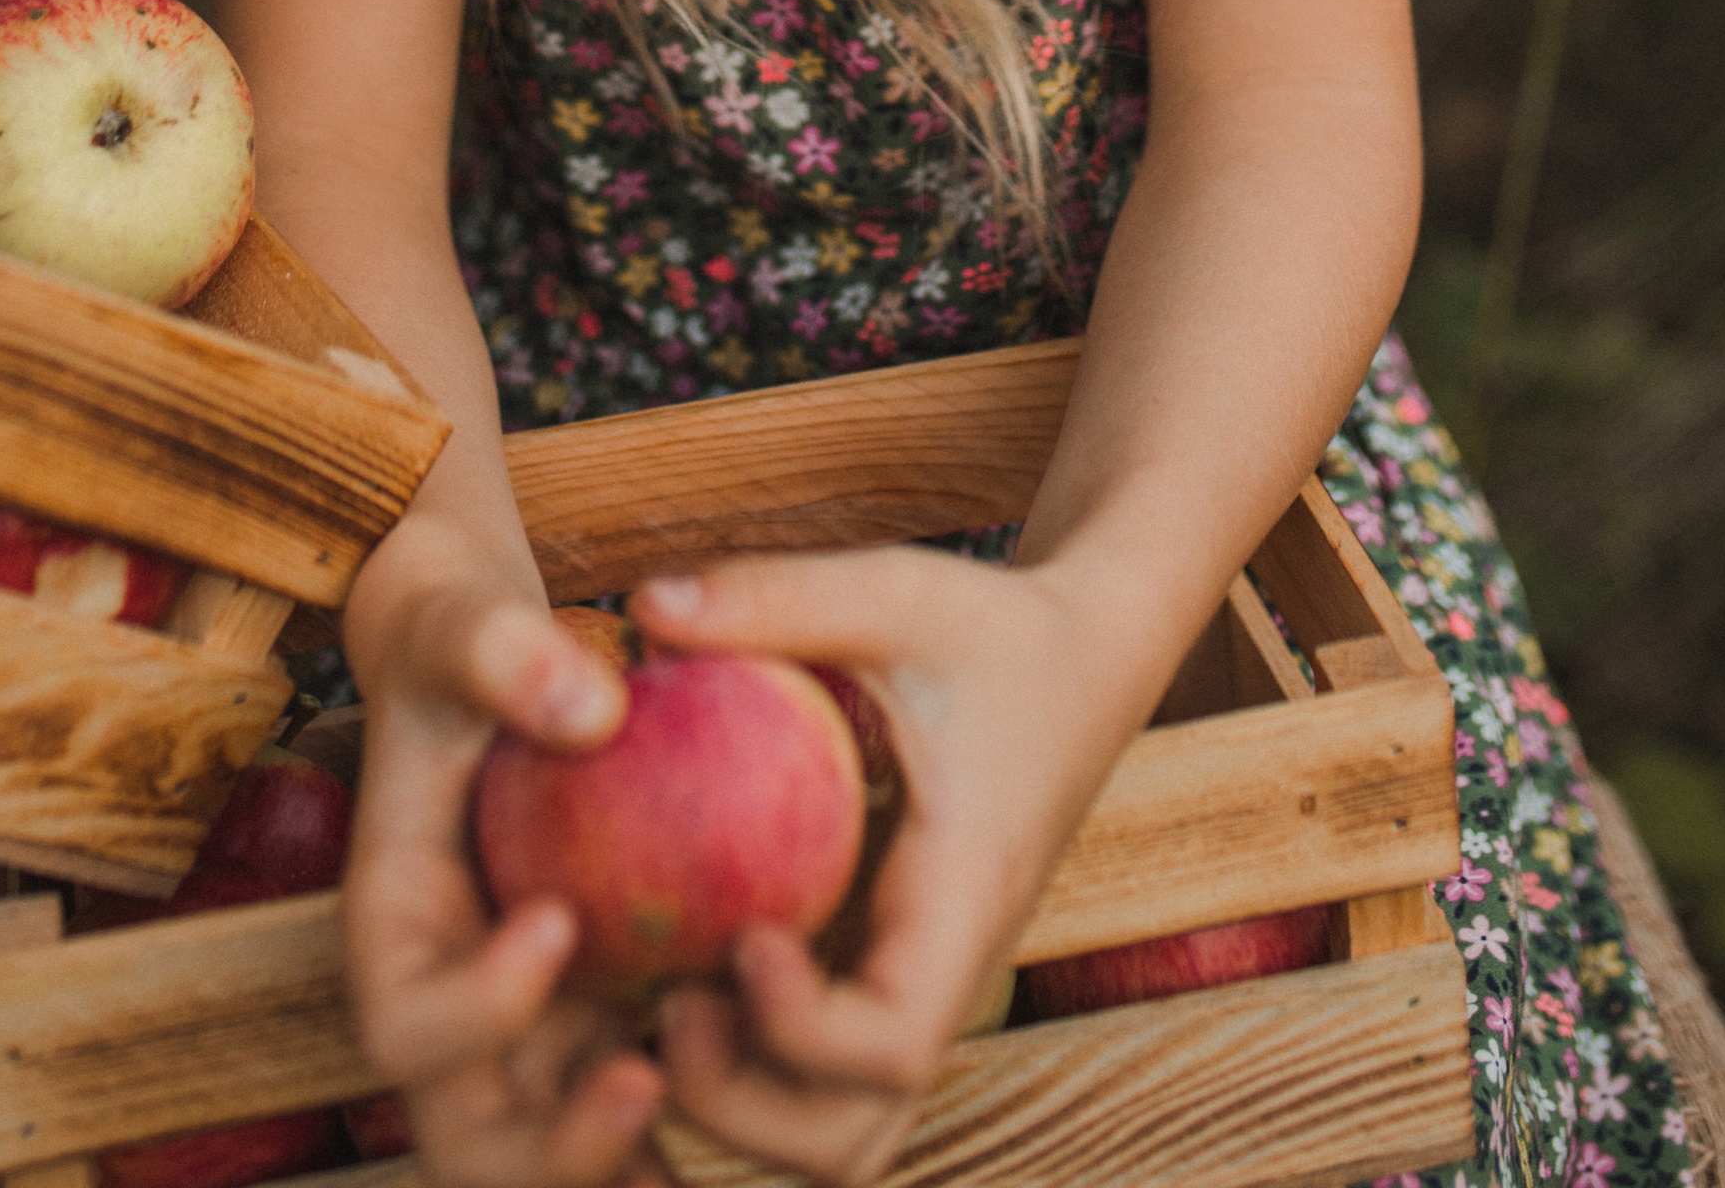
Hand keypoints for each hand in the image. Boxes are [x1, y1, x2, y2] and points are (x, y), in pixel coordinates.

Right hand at [340, 538, 665, 1187]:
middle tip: (646, 1076)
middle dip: (554, 1148)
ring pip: (550, 1156)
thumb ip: (511, 656)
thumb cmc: (461, 635)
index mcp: (394, 927)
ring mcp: (515, 1029)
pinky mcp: (581, 1021)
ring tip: (716, 1099)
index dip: (473, 1008)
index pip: (402, 1023)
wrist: (475, 661)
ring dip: (620, 1161)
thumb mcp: (468, 622)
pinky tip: (770, 1100)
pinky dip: (676, 1134)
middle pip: (468, 1141)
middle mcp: (447, 1003)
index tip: (558, 920)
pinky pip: (622, 1112)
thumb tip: (595, 712)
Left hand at [637, 546, 1136, 1186]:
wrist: (1082, 664)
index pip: (894, 1044)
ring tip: (668, 1003)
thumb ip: (778, 597)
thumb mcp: (896, 591)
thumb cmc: (991, 628)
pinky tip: (677, 977)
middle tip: (667, 1003)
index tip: (741, 937)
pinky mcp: (889, 981)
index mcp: (963, 897)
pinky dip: (746, 1071)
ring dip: (739, 1109)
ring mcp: (918, 991)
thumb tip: (642, 606)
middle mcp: (946, 975)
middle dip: (742, 1109)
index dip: (798, 1027)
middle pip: (853, 1139)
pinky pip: (820, 1082)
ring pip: (838, 1136)